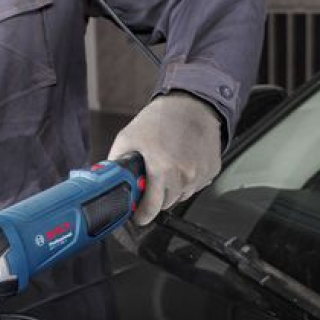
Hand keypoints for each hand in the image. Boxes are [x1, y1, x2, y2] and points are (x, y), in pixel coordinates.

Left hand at [108, 91, 222, 225]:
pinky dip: (188, 180)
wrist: (192, 104)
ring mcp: (200, 174)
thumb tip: (108, 181)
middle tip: (151, 180)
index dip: (141, 214)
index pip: (151, 209)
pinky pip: (196, 186)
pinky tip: (182, 162)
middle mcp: (184, 174)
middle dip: (156, 197)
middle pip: (166, 204)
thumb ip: (116, 163)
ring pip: (182, 196)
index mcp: (162, 168)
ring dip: (172, 188)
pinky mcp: (212, 171)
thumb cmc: (161, 119)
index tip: (138, 215)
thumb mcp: (128, 137)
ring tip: (168, 166)